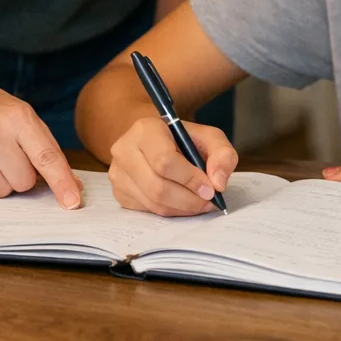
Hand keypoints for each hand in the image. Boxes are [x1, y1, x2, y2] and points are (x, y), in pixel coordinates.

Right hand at [0, 82, 82, 207]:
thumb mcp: (27, 119)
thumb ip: (50, 152)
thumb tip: (73, 186)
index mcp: (18, 118)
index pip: (45, 157)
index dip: (61, 182)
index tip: (72, 202)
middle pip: (23, 183)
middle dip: (22, 175)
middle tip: (12, 155)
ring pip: (1, 191)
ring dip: (2, 181)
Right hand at [108, 116, 237, 216]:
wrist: (155, 141)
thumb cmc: (183, 140)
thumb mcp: (208, 137)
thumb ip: (222, 154)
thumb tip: (218, 183)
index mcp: (145, 129)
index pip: (164, 160)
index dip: (190, 179)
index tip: (210, 189)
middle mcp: (124, 150)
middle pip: (157, 187)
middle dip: (188, 199)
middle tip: (208, 201)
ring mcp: (118, 173)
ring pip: (153, 202)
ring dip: (182, 208)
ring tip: (200, 203)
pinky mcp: (119, 192)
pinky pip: (148, 210)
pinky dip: (171, 211)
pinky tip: (182, 203)